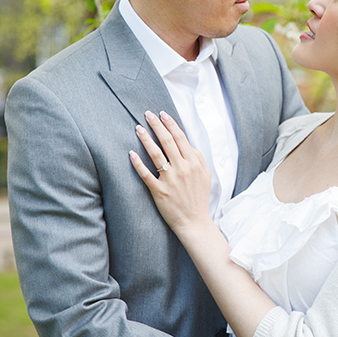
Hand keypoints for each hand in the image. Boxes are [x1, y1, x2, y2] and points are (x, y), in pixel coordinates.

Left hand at [130, 111, 212, 234]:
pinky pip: (146, 174)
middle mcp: (182, 168)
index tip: (162, 114)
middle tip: (148, 114)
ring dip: (146, 139)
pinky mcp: (159, 191)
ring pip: (156, 154)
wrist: (195, 222)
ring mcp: (170, 179)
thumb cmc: (199, 198)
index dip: (170, 124)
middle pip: (167, 141)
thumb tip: (187, 144)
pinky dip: (138, 163)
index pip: (180, 138)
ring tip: (138, 128)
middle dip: (157, 125)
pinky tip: (131, 153)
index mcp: (194, 162)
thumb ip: (198, 158)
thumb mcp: (206, 174)